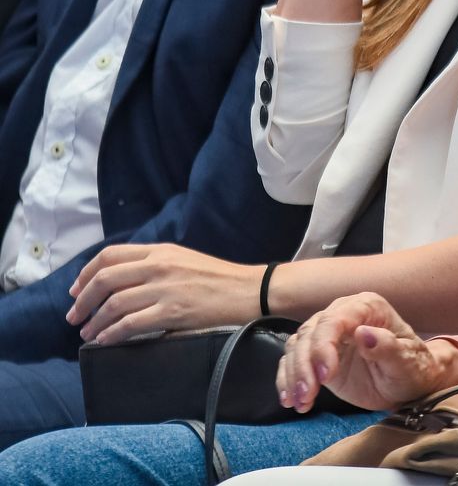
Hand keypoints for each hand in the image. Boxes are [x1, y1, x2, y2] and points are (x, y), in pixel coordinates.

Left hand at [66, 244, 261, 343]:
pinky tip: (106, 340)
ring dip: (94, 321)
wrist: (250, 291)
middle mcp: (159, 265)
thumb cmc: (219, 279)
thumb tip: (122, 281)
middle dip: (82, 300)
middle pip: (105, 279)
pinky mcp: (172, 312)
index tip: (76, 291)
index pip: (110, 256)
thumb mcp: (184, 260)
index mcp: (161, 251)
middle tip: (74, 317)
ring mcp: (165, 288)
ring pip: (113, 304)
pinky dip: (111, 334)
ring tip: (88, 333)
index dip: (85, 274)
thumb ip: (155, 264)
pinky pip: (130, 325)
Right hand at [276, 292, 457, 413]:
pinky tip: (291, 400)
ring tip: (300, 402)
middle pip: (311, 331)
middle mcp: (344, 314)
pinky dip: (288, 379)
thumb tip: (363, 333)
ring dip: (294, 374)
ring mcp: (330, 334)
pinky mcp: (319, 354)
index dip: (324, 346)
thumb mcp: (407, 361)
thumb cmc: (412, 368)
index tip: (325, 376)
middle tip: (307, 396)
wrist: (409, 383)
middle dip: (304, 364)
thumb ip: (387, 347)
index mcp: (367, 307)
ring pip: (298, 344)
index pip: (336, 319)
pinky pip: (294, 360)